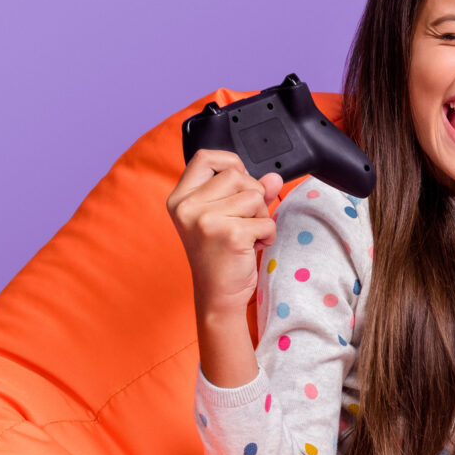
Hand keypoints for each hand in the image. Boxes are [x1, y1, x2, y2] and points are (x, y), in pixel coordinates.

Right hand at [166, 150, 278, 321]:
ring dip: (261, 217)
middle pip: (236, 175)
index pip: (205, 157)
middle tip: (245, 221)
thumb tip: (274, 177)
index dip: (230, 163)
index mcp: (180, 198)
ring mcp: (205, 220)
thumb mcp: (228, 218)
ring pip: (254, 196)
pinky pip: (265, 220)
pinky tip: (253, 247)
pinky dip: (267, 234)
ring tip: (247, 236)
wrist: (217, 297)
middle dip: (252, 195)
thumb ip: (249, 193)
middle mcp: (187, 206)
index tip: (240, 181)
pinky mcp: (229, 234)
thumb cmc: (220, 257)